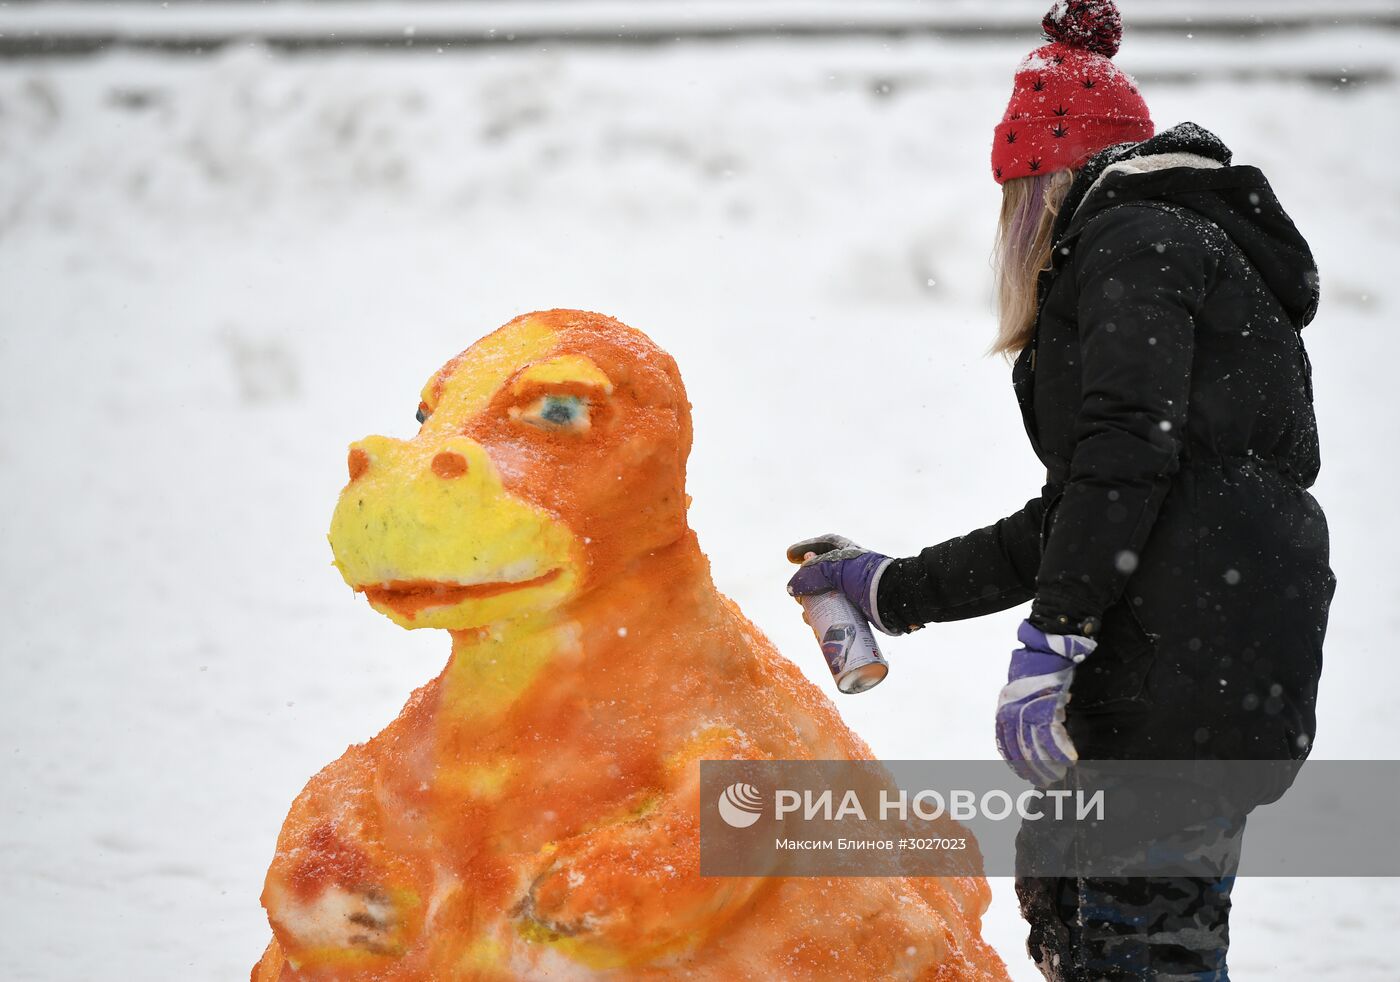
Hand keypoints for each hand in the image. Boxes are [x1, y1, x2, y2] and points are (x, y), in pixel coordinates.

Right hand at [785, 534, 901, 634]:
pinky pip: (834, 609)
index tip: (789, 557)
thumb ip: (809, 574)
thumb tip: (791, 587)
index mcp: (845, 551)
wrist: (894, 598)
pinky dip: (822, 615)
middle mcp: (848, 567)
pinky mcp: (856, 606)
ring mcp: (853, 587)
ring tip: (805, 612)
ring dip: (811, 603)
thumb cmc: (865, 577)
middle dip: (805, 583)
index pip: (821, 545)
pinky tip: (815, 622)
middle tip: (797, 592)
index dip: (803, 548)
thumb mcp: (833, 569)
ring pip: (824, 593)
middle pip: (819, 573)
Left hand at [995, 619, 1096, 784]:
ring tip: (1059, 775)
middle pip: (1020, 750)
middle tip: (1045, 782)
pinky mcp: (1045, 705)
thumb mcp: (1027, 694)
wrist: (1047, 646)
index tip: (1027, 776)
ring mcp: (1027, 709)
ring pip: (1036, 747)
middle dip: (1034, 769)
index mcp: (1004, 709)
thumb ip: (1032, 713)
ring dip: (1049, 764)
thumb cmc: (1039, 668)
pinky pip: (1053, 736)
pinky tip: (1071, 760)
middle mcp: (1011, 711)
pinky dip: (1062, 750)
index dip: (1016, 763)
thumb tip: (1046, 729)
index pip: (1006, 744)